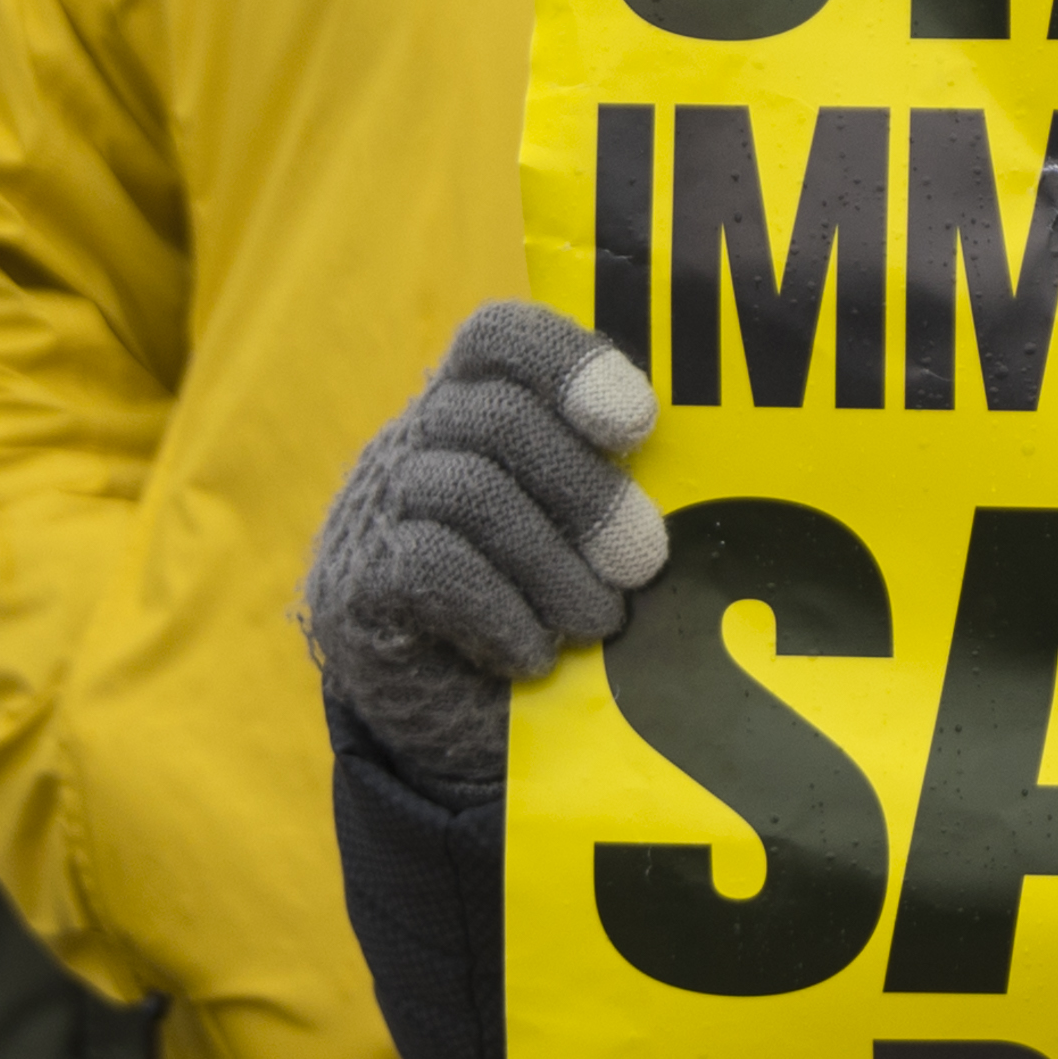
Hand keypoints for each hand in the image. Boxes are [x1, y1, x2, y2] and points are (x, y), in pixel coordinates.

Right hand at [297, 300, 665, 798]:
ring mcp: (377, 510)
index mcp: (479, 406)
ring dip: (551, 563)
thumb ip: (618, 494)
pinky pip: (432, 567)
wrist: (451, 720)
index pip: (501, 338)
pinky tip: (534, 653)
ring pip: (467, 492)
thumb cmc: (544, 607)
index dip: (568, 364)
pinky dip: (500, 612)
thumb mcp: (585, 538)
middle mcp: (417, 442)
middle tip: (645, 560)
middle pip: (498, 418)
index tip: (637, 425)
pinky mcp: (356, 586)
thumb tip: (701, 493)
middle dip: (587, 492)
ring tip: (600, 621)